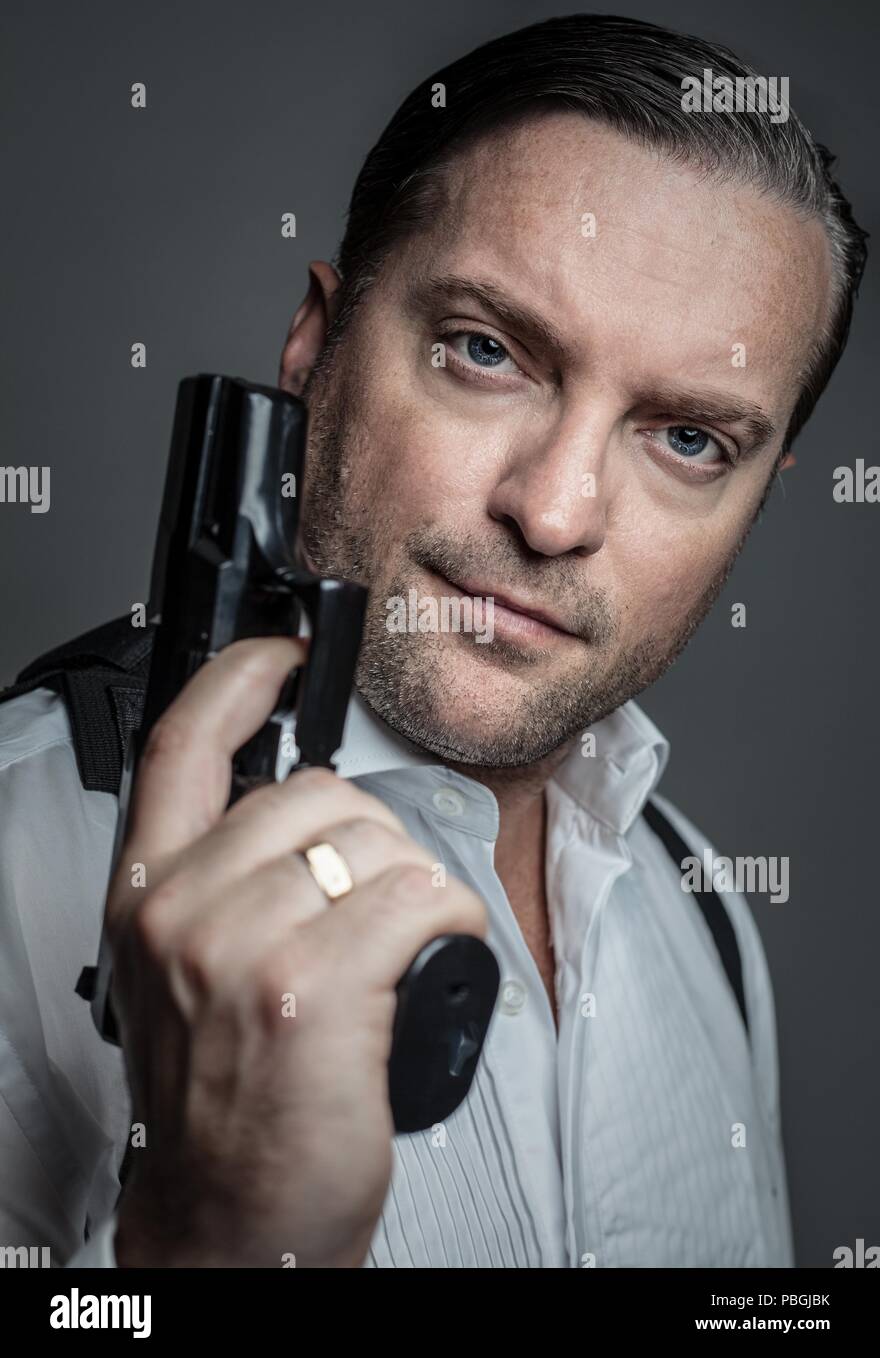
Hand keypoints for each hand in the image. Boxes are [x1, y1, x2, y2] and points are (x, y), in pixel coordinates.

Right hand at [108, 636, 486, 1267]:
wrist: (236, 1217)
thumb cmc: (226, 1098)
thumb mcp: (185, 970)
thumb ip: (221, 878)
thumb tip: (303, 807)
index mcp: (148, 893)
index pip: (184, 744)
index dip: (242, 679)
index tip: (289, 655)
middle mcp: (183, 909)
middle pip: (319, 795)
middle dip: (372, 841)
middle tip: (368, 913)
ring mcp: (242, 947)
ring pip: (379, 846)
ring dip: (413, 891)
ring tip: (392, 955)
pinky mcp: (310, 988)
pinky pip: (420, 899)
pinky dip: (451, 923)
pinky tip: (430, 966)